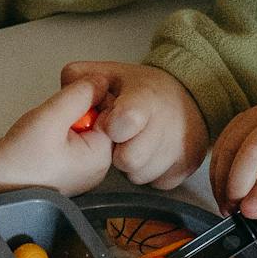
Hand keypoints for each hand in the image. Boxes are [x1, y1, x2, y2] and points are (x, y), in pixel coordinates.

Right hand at [0, 80, 114, 194]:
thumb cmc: (19, 153)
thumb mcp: (51, 115)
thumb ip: (79, 94)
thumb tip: (102, 80)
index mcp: (100, 158)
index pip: (111, 116)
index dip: (88, 101)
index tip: (64, 104)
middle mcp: (98, 171)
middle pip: (99, 124)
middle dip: (77, 113)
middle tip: (51, 121)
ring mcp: (84, 175)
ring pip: (85, 133)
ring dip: (66, 124)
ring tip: (44, 133)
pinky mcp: (70, 176)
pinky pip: (74, 145)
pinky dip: (60, 137)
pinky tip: (43, 142)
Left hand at [60, 61, 208, 187]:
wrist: (189, 96)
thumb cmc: (143, 90)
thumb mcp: (112, 74)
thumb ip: (82, 78)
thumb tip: (67, 92)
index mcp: (146, 98)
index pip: (124, 122)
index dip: (110, 127)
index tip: (110, 121)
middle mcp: (167, 124)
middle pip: (129, 160)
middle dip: (118, 152)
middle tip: (122, 137)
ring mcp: (180, 147)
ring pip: (140, 176)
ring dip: (132, 166)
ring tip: (137, 144)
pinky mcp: (188, 166)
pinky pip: (158, 184)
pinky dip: (151, 173)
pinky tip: (151, 154)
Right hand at [209, 96, 256, 222]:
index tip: (250, 212)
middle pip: (250, 151)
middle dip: (238, 187)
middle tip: (237, 211)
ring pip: (230, 147)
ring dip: (223, 181)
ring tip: (229, 204)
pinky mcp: (241, 120)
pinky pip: (221, 145)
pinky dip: (218, 171)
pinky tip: (223, 189)